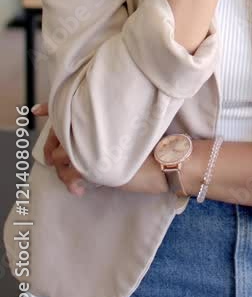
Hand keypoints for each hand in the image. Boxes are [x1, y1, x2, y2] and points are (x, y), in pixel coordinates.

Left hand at [31, 101, 169, 195]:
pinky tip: (79, 188)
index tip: (36, 110)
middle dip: (52, 147)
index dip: (51, 108)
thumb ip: (105, 125)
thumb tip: (87, 134)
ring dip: (63, 169)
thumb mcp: (128, 128)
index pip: (68, 108)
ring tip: (73, 179)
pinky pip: (71, 173)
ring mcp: (92, 145)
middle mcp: (93, 124)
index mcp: (101, 111)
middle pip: (60, 132)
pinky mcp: (94, 165)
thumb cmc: (156, 141)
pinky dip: (72, 182)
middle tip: (53, 158)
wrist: (170, 157)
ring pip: (62, 156)